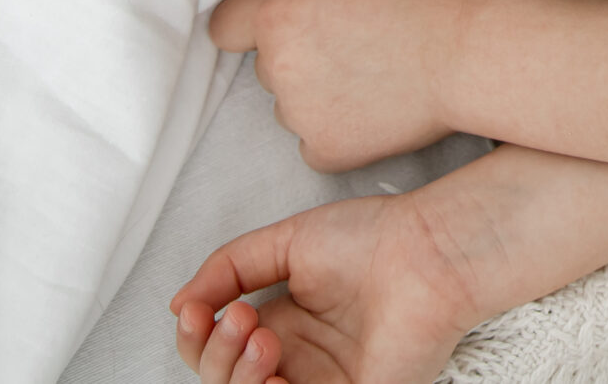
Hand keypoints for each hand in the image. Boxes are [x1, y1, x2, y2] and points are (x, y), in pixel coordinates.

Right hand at [171, 191, 476, 383]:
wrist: (427, 250)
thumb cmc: (371, 239)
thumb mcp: (284, 242)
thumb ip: (228, 268)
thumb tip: (180, 305)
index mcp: (279, 324)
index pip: (216, 349)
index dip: (196, 336)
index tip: (198, 309)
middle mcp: (296, 360)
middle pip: (223, 381)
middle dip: (215, 354)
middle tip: (241, 317)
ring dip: (236, 377)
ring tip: (262, 336)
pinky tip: (274, 374)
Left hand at [211, 0, 462, 171]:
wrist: (467, 56)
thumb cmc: (418, 1)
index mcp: (280, 18)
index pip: (224, 26)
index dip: (246, 22)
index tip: (274, 25)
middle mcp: (280, 71)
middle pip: (267, 65)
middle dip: (297, 55)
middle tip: (351, 44)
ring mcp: (301, 118)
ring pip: (290, 105)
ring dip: (315, 94)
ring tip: (371, 76)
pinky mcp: (325, 153)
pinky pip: (311, 142)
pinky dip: (334, 130)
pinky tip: (373, 109)